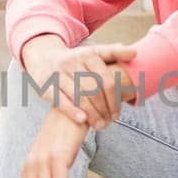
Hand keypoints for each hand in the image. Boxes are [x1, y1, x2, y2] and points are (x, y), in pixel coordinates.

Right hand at [21, 38, 137, 130]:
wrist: (42, 56)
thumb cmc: (75, 60)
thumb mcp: (92, 52)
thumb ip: (113, 53)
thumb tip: (135, 53)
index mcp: (88, 55)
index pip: (108, 80)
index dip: (116, 99)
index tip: (119, 111)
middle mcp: (73, 62)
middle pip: (95, 90)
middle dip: (105, 108)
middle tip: (111, 120)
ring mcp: (58, 73)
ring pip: (80, 97)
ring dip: (92, 114)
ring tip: (100, 125)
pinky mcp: (46, 85)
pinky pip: (61, 100)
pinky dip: (73, 111)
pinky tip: (83, 120)